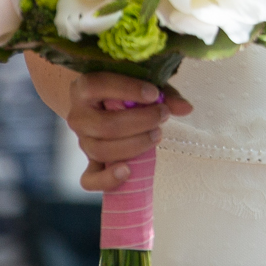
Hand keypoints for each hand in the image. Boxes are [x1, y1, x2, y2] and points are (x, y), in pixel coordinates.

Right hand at [65, 72, 192, 193]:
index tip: (154, 94)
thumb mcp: (143, 86)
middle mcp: (78, 116)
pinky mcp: (90, 163)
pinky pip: (89, 180)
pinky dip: (107, 180)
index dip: (126, 90)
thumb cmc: (126, 92)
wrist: (101, 106)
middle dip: (140, 122)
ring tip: (157, 135)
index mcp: (84, 88)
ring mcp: (82, 141)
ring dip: (134, 145)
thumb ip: (164, 94)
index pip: (97, 85)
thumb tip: (187, 108)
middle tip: (163, 115)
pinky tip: (127, 172)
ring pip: (101, 150)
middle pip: (104, 125)